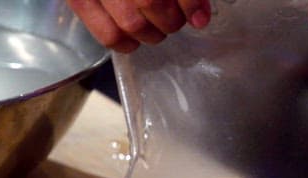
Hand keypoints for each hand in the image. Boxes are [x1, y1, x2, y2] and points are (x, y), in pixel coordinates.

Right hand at [67, 0, 210, 51]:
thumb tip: (199, 16)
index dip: (190, 3)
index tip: (199, 17)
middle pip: (150, 2)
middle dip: (171, 19)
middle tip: (175, 21)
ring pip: (132, 23)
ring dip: (153, 33)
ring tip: (157, 28)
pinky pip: (108, 35)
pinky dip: (127, 44)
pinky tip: (134, 40)